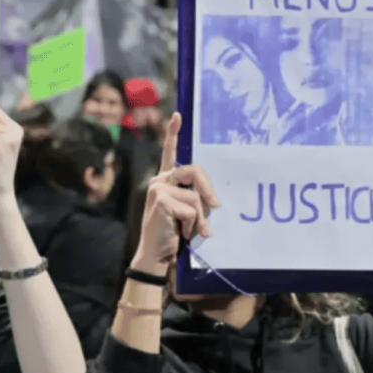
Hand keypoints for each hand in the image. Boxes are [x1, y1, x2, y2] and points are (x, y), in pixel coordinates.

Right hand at [131, 114, 220, 275]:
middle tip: (216, 206)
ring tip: (191, 231)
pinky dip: (193, 224)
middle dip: (208, 190)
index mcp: (165, 182)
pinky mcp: (161, 200)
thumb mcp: (186, 213)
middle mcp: (159, 181)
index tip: (177, 115)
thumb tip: (214, 199)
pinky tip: (182, 234)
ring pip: (196, 196)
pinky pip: (191, 208)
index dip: (172, 134)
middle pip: (195, 171)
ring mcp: (158, 189)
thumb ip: (194, 200)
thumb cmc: (173, 236)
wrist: (156, 257)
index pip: (169, 154)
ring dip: (199, 218)